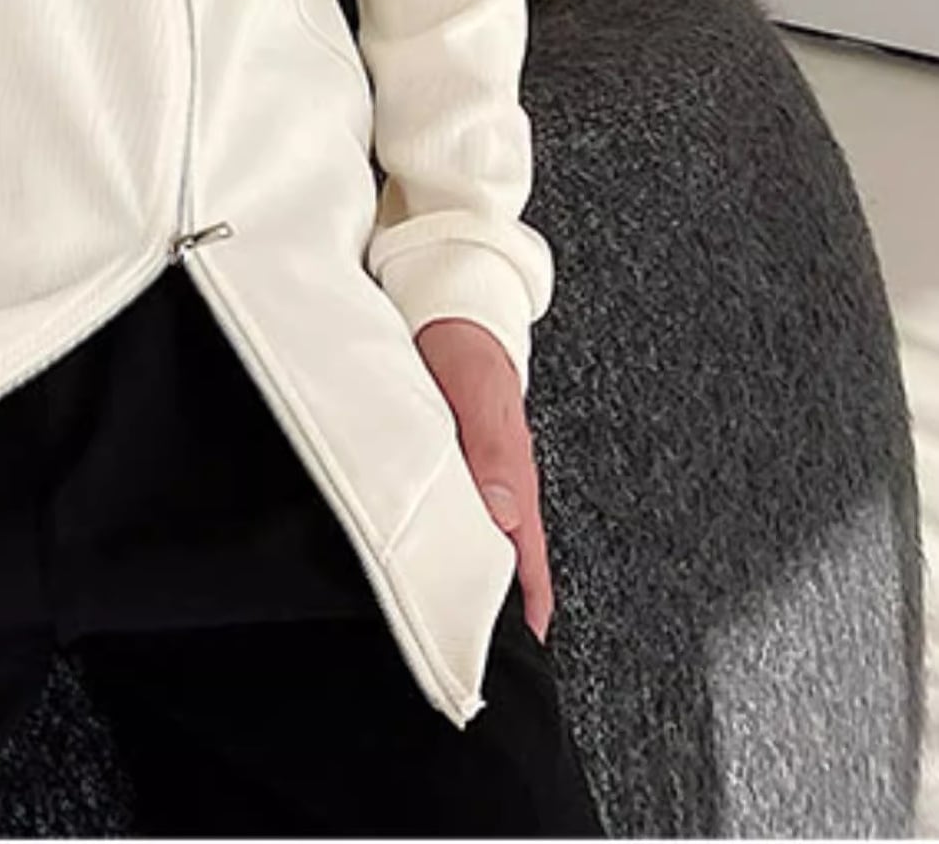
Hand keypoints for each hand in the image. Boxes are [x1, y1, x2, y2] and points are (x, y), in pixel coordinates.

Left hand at [413, 317, 553, 642]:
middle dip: (496, 606)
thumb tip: (503, 511)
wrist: (451, 299)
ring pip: (480, 534)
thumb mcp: (476, 388)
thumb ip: (491, 446)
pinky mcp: (452, 451)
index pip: (525, 556)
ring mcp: (477, 467)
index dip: (526, 606)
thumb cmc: (464, 342)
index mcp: (512, 473)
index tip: (519, 653)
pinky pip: (457, 505)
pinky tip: (427, 549)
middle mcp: (498, 478)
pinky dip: (449, 534)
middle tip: (476, 654)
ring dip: (469, 571)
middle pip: (505, 555)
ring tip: (452, 619)